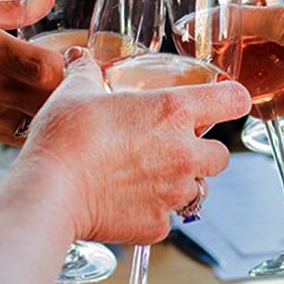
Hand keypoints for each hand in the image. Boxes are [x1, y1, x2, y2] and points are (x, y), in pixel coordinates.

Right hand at [0, 0, 65, 144]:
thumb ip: (12, 8)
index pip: (46, 66)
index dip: (71, 62)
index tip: (76, 53)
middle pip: (52, 97)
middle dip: (74, 86)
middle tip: (80, 73)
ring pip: (44, 119)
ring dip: (61, 106)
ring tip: (63, 90)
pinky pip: (26, 134)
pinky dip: (42, 122)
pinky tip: (41, 107)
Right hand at [21, 53, 251, 244]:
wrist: (50, 191)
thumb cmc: (66, 138)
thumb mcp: (76, 90)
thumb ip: (87, 71)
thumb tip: (81, 58)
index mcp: (174, 111)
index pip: (233, 100)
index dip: (233, 99)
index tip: (227, 102)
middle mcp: (184, 153)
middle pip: (222, 154)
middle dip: (203, 151)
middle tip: (173, 147)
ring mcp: (174, 193)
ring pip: (198, 189)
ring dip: (181, 183)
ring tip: (147, 177)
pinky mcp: (157, 225)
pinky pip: (166, 218)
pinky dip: (152, 212)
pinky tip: (125, 202)